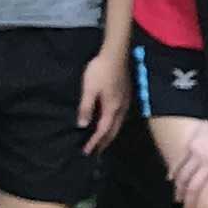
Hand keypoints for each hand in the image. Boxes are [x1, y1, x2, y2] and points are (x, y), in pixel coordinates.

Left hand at [74, 39, 132, 153]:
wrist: (116, 54)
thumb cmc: (100, 71)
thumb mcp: (89, 89)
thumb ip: (86, 108)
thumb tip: (82, 125)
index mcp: (111, 108)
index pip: (102, 130)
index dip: (94, 142)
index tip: (86, 152)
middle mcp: (121, 108)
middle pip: (113, 130)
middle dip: (104, 142)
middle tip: (96, 152)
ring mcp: (125, 102)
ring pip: (118, 124)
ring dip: (110, 134)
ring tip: (102, 141)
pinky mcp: (125, 96)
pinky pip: (120, 117)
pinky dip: (113, 125)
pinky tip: (110, 123)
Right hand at [167, 121, 207, 207]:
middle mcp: (207, 164)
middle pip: (195, 188)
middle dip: (190, 203)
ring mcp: (196, 155)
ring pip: (184, 177)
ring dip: (180, 190)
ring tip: (179, 200)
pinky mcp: (190, 146)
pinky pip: (180, 162)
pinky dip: (175, 172)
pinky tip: (171, 179)